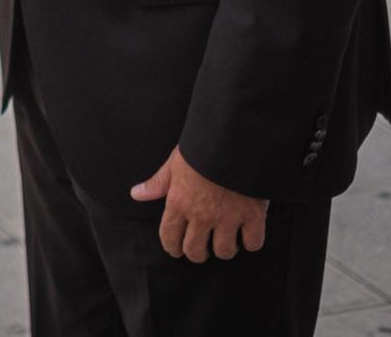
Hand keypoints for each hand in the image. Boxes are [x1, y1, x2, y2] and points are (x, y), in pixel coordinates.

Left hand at [130, 146, 267, 262]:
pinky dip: (251, 243)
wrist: (234, 138)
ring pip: (224, 251)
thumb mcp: (174, 163)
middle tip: (203, 248)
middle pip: (196, 252)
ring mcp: (228, 217)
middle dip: (198, 253)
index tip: (177, 250)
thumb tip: (136, 194)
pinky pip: (253, 243)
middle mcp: (201, 215)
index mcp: (179, 203)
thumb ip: (158, 183)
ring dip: (225, 249)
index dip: (172, 248)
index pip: (170, 238)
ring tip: (226, 241)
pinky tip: (247, 235)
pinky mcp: (253, 215)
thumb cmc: (201, 148)